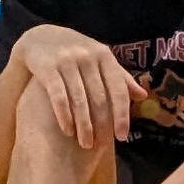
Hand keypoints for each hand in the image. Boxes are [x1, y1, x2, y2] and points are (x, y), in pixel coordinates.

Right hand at [15, 23, 133, 149]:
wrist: (40, 37)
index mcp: (104, 56)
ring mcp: (66, 61)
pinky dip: (64, 115)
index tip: (122, 137)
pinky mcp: (47, 67)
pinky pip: (58, 96)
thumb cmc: (76, 53)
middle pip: (99, 97)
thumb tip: (143, 96)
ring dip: (83, 125)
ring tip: (85, 144)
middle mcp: (87, 56)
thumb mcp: (99, 59)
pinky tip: (67, 131)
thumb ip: (120, 77)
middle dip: (101, 125)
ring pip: (79, 99)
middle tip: (101, 146)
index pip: (118, 89)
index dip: (121, 114)